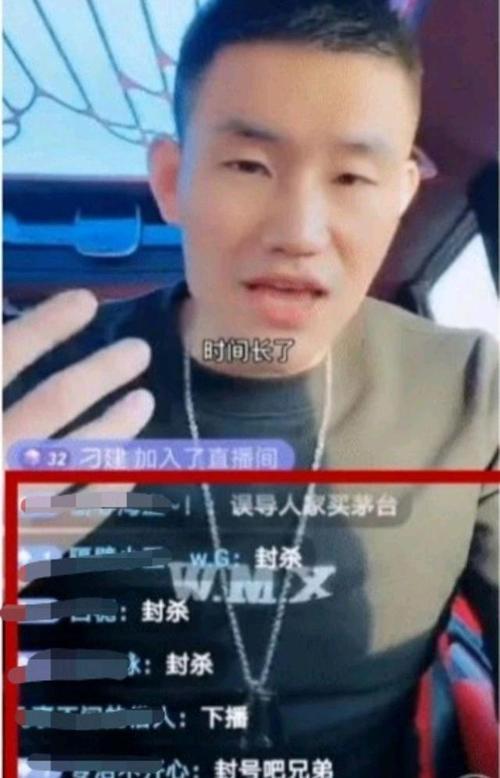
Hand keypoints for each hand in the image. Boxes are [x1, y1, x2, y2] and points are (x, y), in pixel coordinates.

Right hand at [4, 289, 155, 549]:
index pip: (1, 359)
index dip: (43, 327)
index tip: (84, 301)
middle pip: (52, 403)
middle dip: (98, 372)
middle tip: (138, 352)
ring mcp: (11, 506)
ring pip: (74, 457)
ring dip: (114, 426)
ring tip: (145, 399)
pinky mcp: (26, 551)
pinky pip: (77, 517)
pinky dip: (104, 491)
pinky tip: (129, 471)